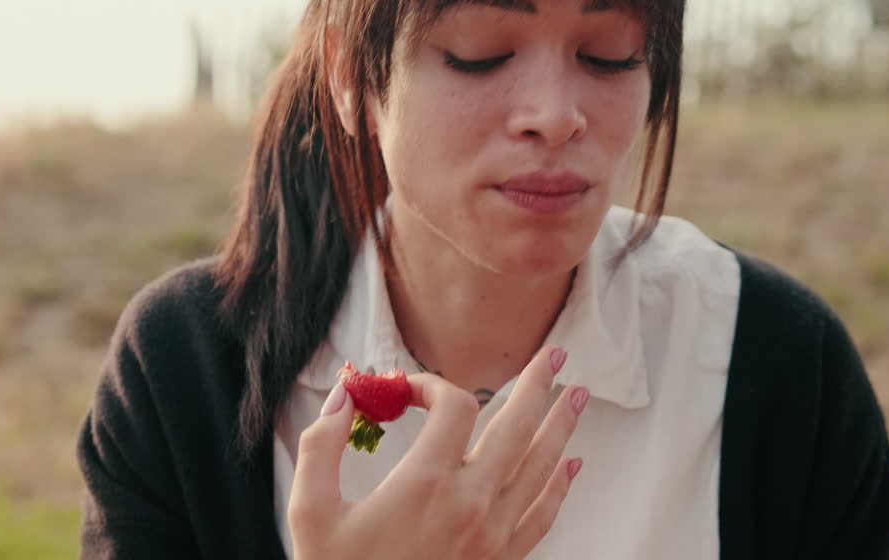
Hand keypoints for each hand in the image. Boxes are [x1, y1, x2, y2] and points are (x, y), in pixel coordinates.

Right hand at [288, 344, 587, 559]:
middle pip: (517, 425)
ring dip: (562, 424)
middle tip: (557, 354)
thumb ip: (321, 446)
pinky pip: (542, 516)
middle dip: (538, 385)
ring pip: (540, 465)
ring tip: (578, 394)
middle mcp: (470, 504)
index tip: (410, 389)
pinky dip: (560, 487)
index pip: (453, 407)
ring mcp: (493, 535)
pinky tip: (572, 465)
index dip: (433, 385)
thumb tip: (343, 395)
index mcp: (424, 484)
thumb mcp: (310, 513)